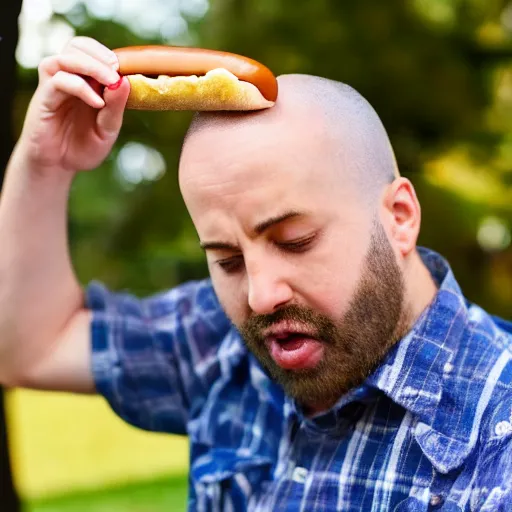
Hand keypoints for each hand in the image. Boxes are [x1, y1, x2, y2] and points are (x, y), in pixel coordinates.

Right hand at [17, 36, 129, 173]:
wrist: (59, 166)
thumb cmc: (83, 147)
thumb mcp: (108, 130)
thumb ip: (116, 107)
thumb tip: (125, 81)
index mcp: (86, 81)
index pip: (95, 52)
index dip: (110, 56)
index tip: (127, 70)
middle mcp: (69, 78)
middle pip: (78, 46)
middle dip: (101, 56)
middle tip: (117, 72)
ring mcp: (54, 86)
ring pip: (66, 57)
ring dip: (91, 65)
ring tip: (110, 82)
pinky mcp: (44, 98)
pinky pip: (58, 80)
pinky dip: (80, 87)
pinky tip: (97, 102)